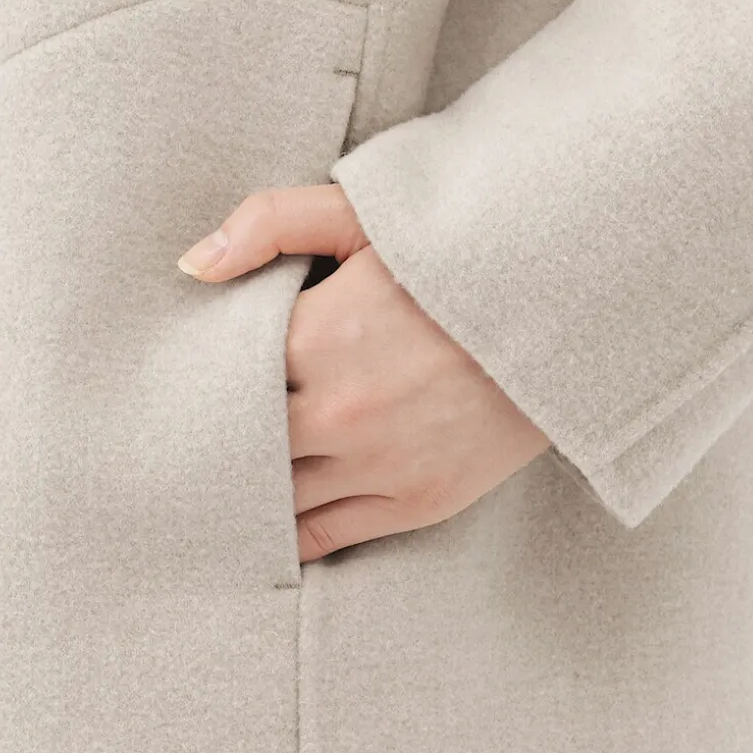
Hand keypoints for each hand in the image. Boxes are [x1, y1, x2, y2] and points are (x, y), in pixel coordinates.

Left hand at [177, 184, 550, 561]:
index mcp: (318, 336)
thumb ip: (271, 224)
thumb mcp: (367, 216)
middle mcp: (339, 413)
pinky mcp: (416, 502)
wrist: (569, 311)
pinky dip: (286, 534)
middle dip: (211, 442)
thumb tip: (191, 265)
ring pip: (274, 499)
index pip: (220, 378)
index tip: (182, 383)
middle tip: (182, 442)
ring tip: (218, 481)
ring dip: (244, 490)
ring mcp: (379, 466)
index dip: (198, 381)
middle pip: (238, 447)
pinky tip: (264, 522)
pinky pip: (323, 535)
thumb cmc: (460, 257)